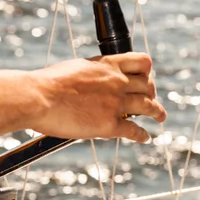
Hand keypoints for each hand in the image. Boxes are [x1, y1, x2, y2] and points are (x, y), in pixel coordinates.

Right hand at [0, 52, 165, 142]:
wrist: (39, 97)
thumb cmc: (47, 84)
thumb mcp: (73, 69)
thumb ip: (88, 75)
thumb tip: (86, 82)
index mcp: (107, 65)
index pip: (141, 62)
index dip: (147, 71)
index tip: (146, 78)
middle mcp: (117, 82)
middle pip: (147, 86)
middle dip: (151, 93)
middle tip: (151, 100)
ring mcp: (115, 104)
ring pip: (148, 107)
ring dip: (157, 112)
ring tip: (160, 117)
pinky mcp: (109, 125)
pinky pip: (133, 131)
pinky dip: (141, 135)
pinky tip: (144, 138)